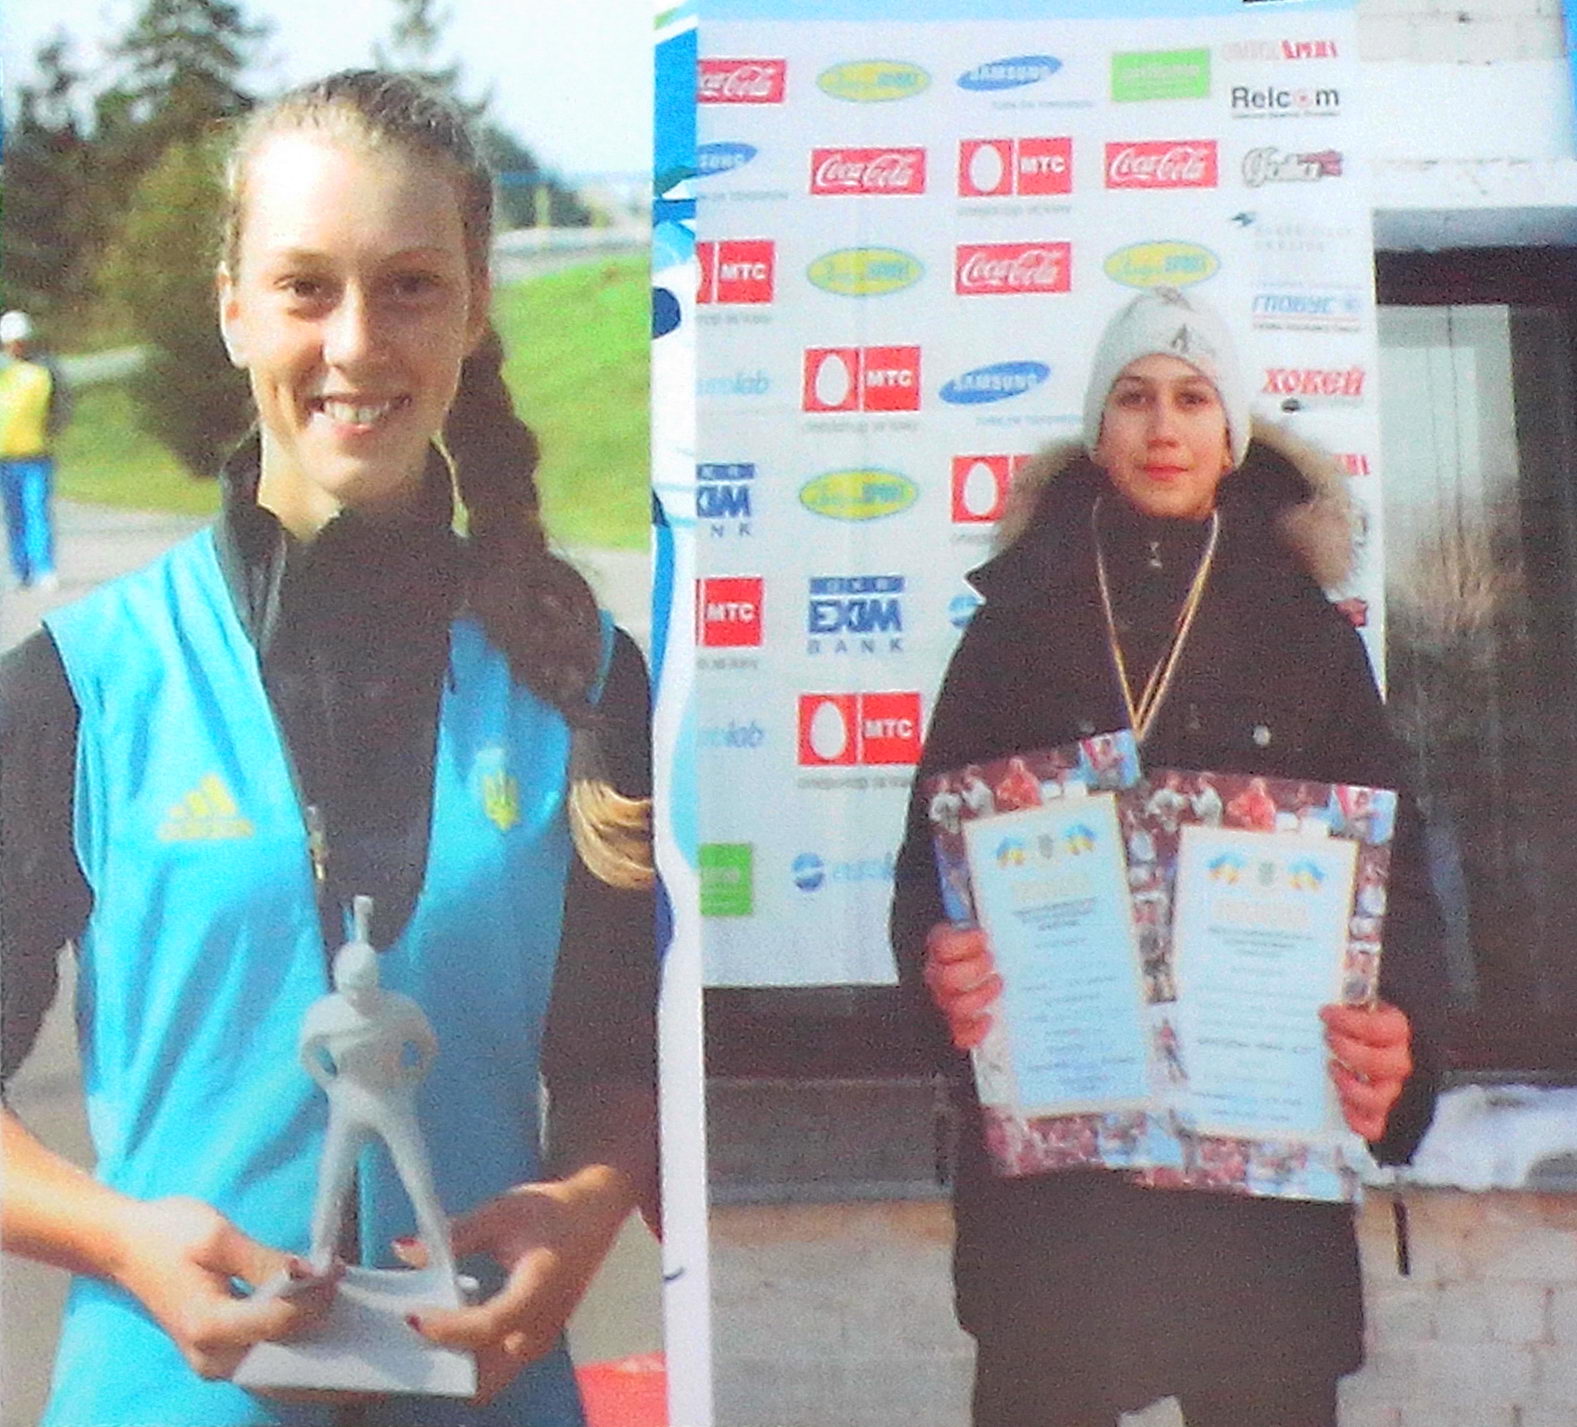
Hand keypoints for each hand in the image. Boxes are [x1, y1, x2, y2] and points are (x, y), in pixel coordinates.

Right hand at [107, 1196, 340, 1379]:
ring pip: (278, 1371)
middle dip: (326, 1340)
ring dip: (316, 1351)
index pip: (283, 1322)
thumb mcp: (218, 1236)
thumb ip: (265, 1260)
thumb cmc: (169, 1234)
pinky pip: (266, 1362)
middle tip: (360, 1316)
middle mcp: (212, 1360)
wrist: (125, 1246)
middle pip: (285, 1361)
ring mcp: (214, 1365)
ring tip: (350, 1326)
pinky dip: (296, 1350)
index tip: (338, 1268)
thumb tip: (312, 1273)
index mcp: (210, 1327)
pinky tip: (322, 1328)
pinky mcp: (220, 1357)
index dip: (318, 1296)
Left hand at [396, 1170, 629, 1403]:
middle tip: (413, 1336)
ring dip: (456, 1363)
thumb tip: (406, 1250)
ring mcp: (541, 1340)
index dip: (448, 1328)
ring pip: (491, 1377)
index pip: (489, 1326)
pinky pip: (497, 1366)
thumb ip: (455, 1234)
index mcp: (539, 1290)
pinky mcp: (536, 1341)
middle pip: (487, 1374)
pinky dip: (469, 1359)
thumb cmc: (549, 1210)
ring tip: (426, 1332)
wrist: (592, 1213)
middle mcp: (542, 1327)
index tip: (412, 1316)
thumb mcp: (502, 1213)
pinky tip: (449, 1328)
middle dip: (447, 1363)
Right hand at [922, 923, 1001, 1049]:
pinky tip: (987, 1020)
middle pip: (948, 978)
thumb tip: (993, 920)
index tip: (983, 937)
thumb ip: (980, 922)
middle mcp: (936, 976)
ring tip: (996, 983)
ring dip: (981, 996)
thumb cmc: (975, 948)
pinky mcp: (955, 1024)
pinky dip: (974, 1031)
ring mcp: (944, 1001)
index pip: (942, 947)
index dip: (965, 943)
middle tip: (991, 961)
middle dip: (976, 969)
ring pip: (955, 1007)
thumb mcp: (974, 928)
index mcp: (939, 947)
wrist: (970, 970)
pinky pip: (959, 1035)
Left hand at [1321, 1001, 1412, 1140]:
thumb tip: (1324, 990)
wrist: (1393, 1050)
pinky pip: (1373, 1127)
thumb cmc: (1373, 1025)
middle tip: (1327, 1038)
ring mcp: (1393, 1091)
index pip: (1378, 1029)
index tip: (1324, 1012)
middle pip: (1378, 1063)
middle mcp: (1401, 1064)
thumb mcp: (1370, 1005)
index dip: (1348, 1021)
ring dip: (1348, 1084)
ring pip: (1376, 1098)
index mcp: (1399, 1033)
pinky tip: (1339, 1102)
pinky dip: (1354, 1119)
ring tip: (1332, 1068)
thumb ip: (1355, 998)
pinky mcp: (1383, 1115)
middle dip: (1347, 1049)